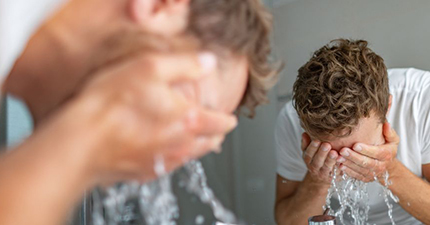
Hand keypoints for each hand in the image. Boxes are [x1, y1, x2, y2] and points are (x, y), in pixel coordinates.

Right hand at [48, 51, 237, 184]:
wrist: (81, 141)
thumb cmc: (111, 104)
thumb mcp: (151, 68)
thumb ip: (185, 65)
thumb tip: (208, 63)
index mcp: (188, 120)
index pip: (220, 123)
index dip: (228, 119)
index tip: (230, 119)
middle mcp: (179, 145)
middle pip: (208, 144)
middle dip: (215, 136)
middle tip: (216, 131)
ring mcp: (162, 163)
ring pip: (190, 158)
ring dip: (196, 148)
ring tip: (196, 142)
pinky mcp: (143, 173)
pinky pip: (166, 166)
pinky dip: (172, 158)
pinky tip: (164, 152)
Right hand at [302, 133, 338, 184]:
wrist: (320, 177)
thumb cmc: (316, 159)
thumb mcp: (308, 151)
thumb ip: (306, 143)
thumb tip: (304, 133)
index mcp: (308, 160)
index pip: (308, 154)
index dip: (312, 147)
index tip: (316, 140)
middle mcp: (314, 168)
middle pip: (317, 161)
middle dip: (322, 153)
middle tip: (327, 145)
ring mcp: (323, 173)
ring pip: (326, 167)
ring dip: (330, 160)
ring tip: (334, 153)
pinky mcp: (332, 178)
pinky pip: (336, 173)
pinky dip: (339, 167)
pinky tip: (342, 161)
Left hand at [337, 122, 398, 182]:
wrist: (388, 165)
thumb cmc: (387, 148)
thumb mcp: (392, 140)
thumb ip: (389, 132)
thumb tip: (386, 124)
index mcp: (387, 154)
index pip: (377, 152)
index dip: (366, 150)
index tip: (355, 145)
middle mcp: (381, 165)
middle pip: (366, 162)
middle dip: (353, 156)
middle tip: (342, 150)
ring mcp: (373, 173)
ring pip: (360, 169)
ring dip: (348, 164)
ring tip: (338, 158)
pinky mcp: (366, 178)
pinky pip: (357, 176)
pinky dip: (348, 171)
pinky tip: (340, 166)